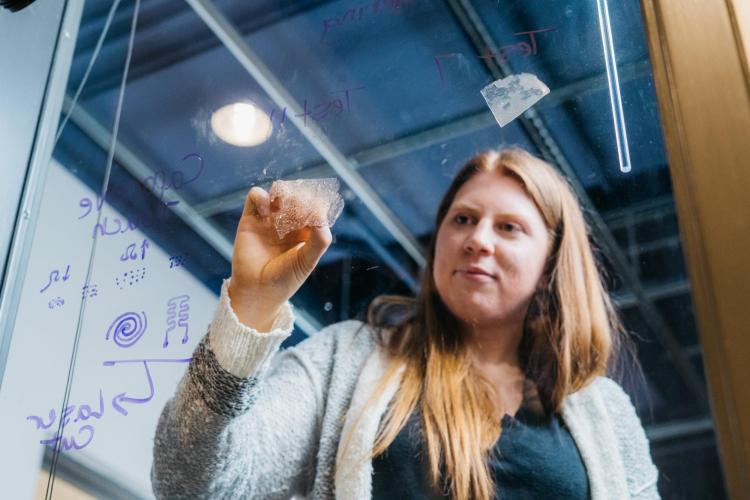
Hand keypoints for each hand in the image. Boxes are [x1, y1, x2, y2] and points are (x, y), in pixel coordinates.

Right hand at [228, 186, 332, 329]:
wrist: (257, 291)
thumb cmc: (285, 279)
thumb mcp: (308, 260)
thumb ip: (319, 239)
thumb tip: (321, 214)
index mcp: (306, 230)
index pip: (315, 207)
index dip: (316, 204)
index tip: (316, 211)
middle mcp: (288, 222)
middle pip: (297, 196)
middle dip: (301, 197)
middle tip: (300, 207)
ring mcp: (269, 219)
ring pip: (278, 192)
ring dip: (284, 192)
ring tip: (285, 205)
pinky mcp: (251, 218)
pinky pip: (255, 196)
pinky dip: (261, 196)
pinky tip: (266, 210)